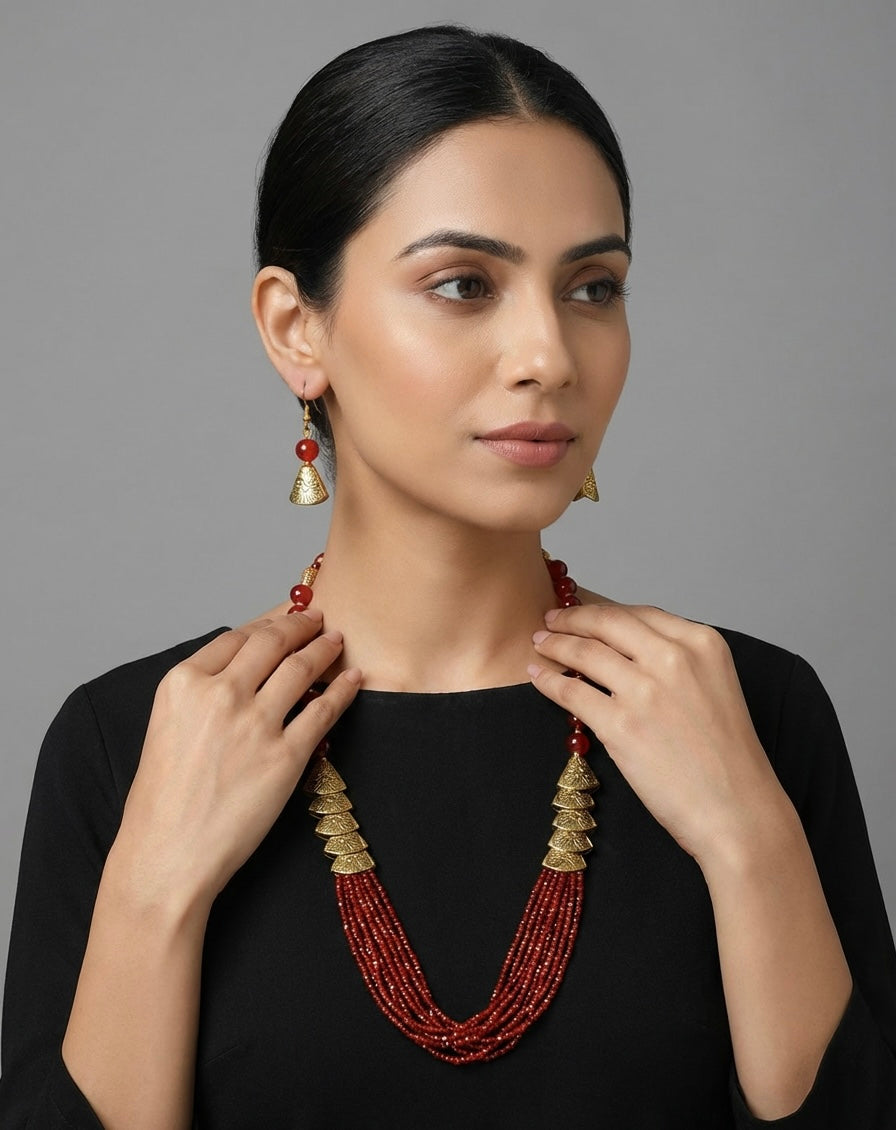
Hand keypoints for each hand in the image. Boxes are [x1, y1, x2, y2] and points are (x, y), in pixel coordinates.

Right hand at [111, 611, 360, 912]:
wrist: (167, 856)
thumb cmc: (162, 803)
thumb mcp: (167, 728)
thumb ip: (202, 694)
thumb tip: (245, 670)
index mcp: (183, 683)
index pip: (236, 637)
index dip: (266, 623)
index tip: (283, 617)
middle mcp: (220, 694)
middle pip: (271, 642)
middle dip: (299, 625)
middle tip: (316, 619)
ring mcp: (255, 724)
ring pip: (302, 668)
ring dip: (324, 648)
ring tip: (336, 641)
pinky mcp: (286, 756)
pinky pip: (324, 711)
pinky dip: (342, 690)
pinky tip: (352, 680)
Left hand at [528, 603, 786, 862]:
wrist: (738, 811)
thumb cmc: (730, 759)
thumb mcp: (716, 687)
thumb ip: (679, 662)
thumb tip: (627, 649)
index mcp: (703, 643)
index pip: (639, 614)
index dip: (604, 612)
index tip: (584, 612)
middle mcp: (674, 658)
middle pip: (608, 624)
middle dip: (573, 619)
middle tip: (550, 620)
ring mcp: (645, 690)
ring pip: (584, 653)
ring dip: (555, 645)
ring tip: (539, 644)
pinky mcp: (621, 725)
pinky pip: (571, 692)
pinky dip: (549, 681)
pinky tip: (538, 676)